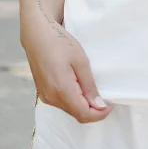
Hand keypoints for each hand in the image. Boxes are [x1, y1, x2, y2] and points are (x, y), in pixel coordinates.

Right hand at [22, 3, 112, 123]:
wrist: (37, 34)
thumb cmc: (60, 42)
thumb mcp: (80, 61)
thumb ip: (89, 85)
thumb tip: (99, 106)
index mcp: (62, 90)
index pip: (84, 114)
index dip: (99, 114)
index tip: (110, 104)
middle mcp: (51, 98)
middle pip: (76, 114)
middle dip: (93, 111)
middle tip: (105, 97)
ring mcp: (45, 96)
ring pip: (69, 110)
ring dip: (83, 106)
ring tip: (93, 91)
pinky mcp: (43, 92)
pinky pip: (61, 104)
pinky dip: (73, 101)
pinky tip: (79, 89)